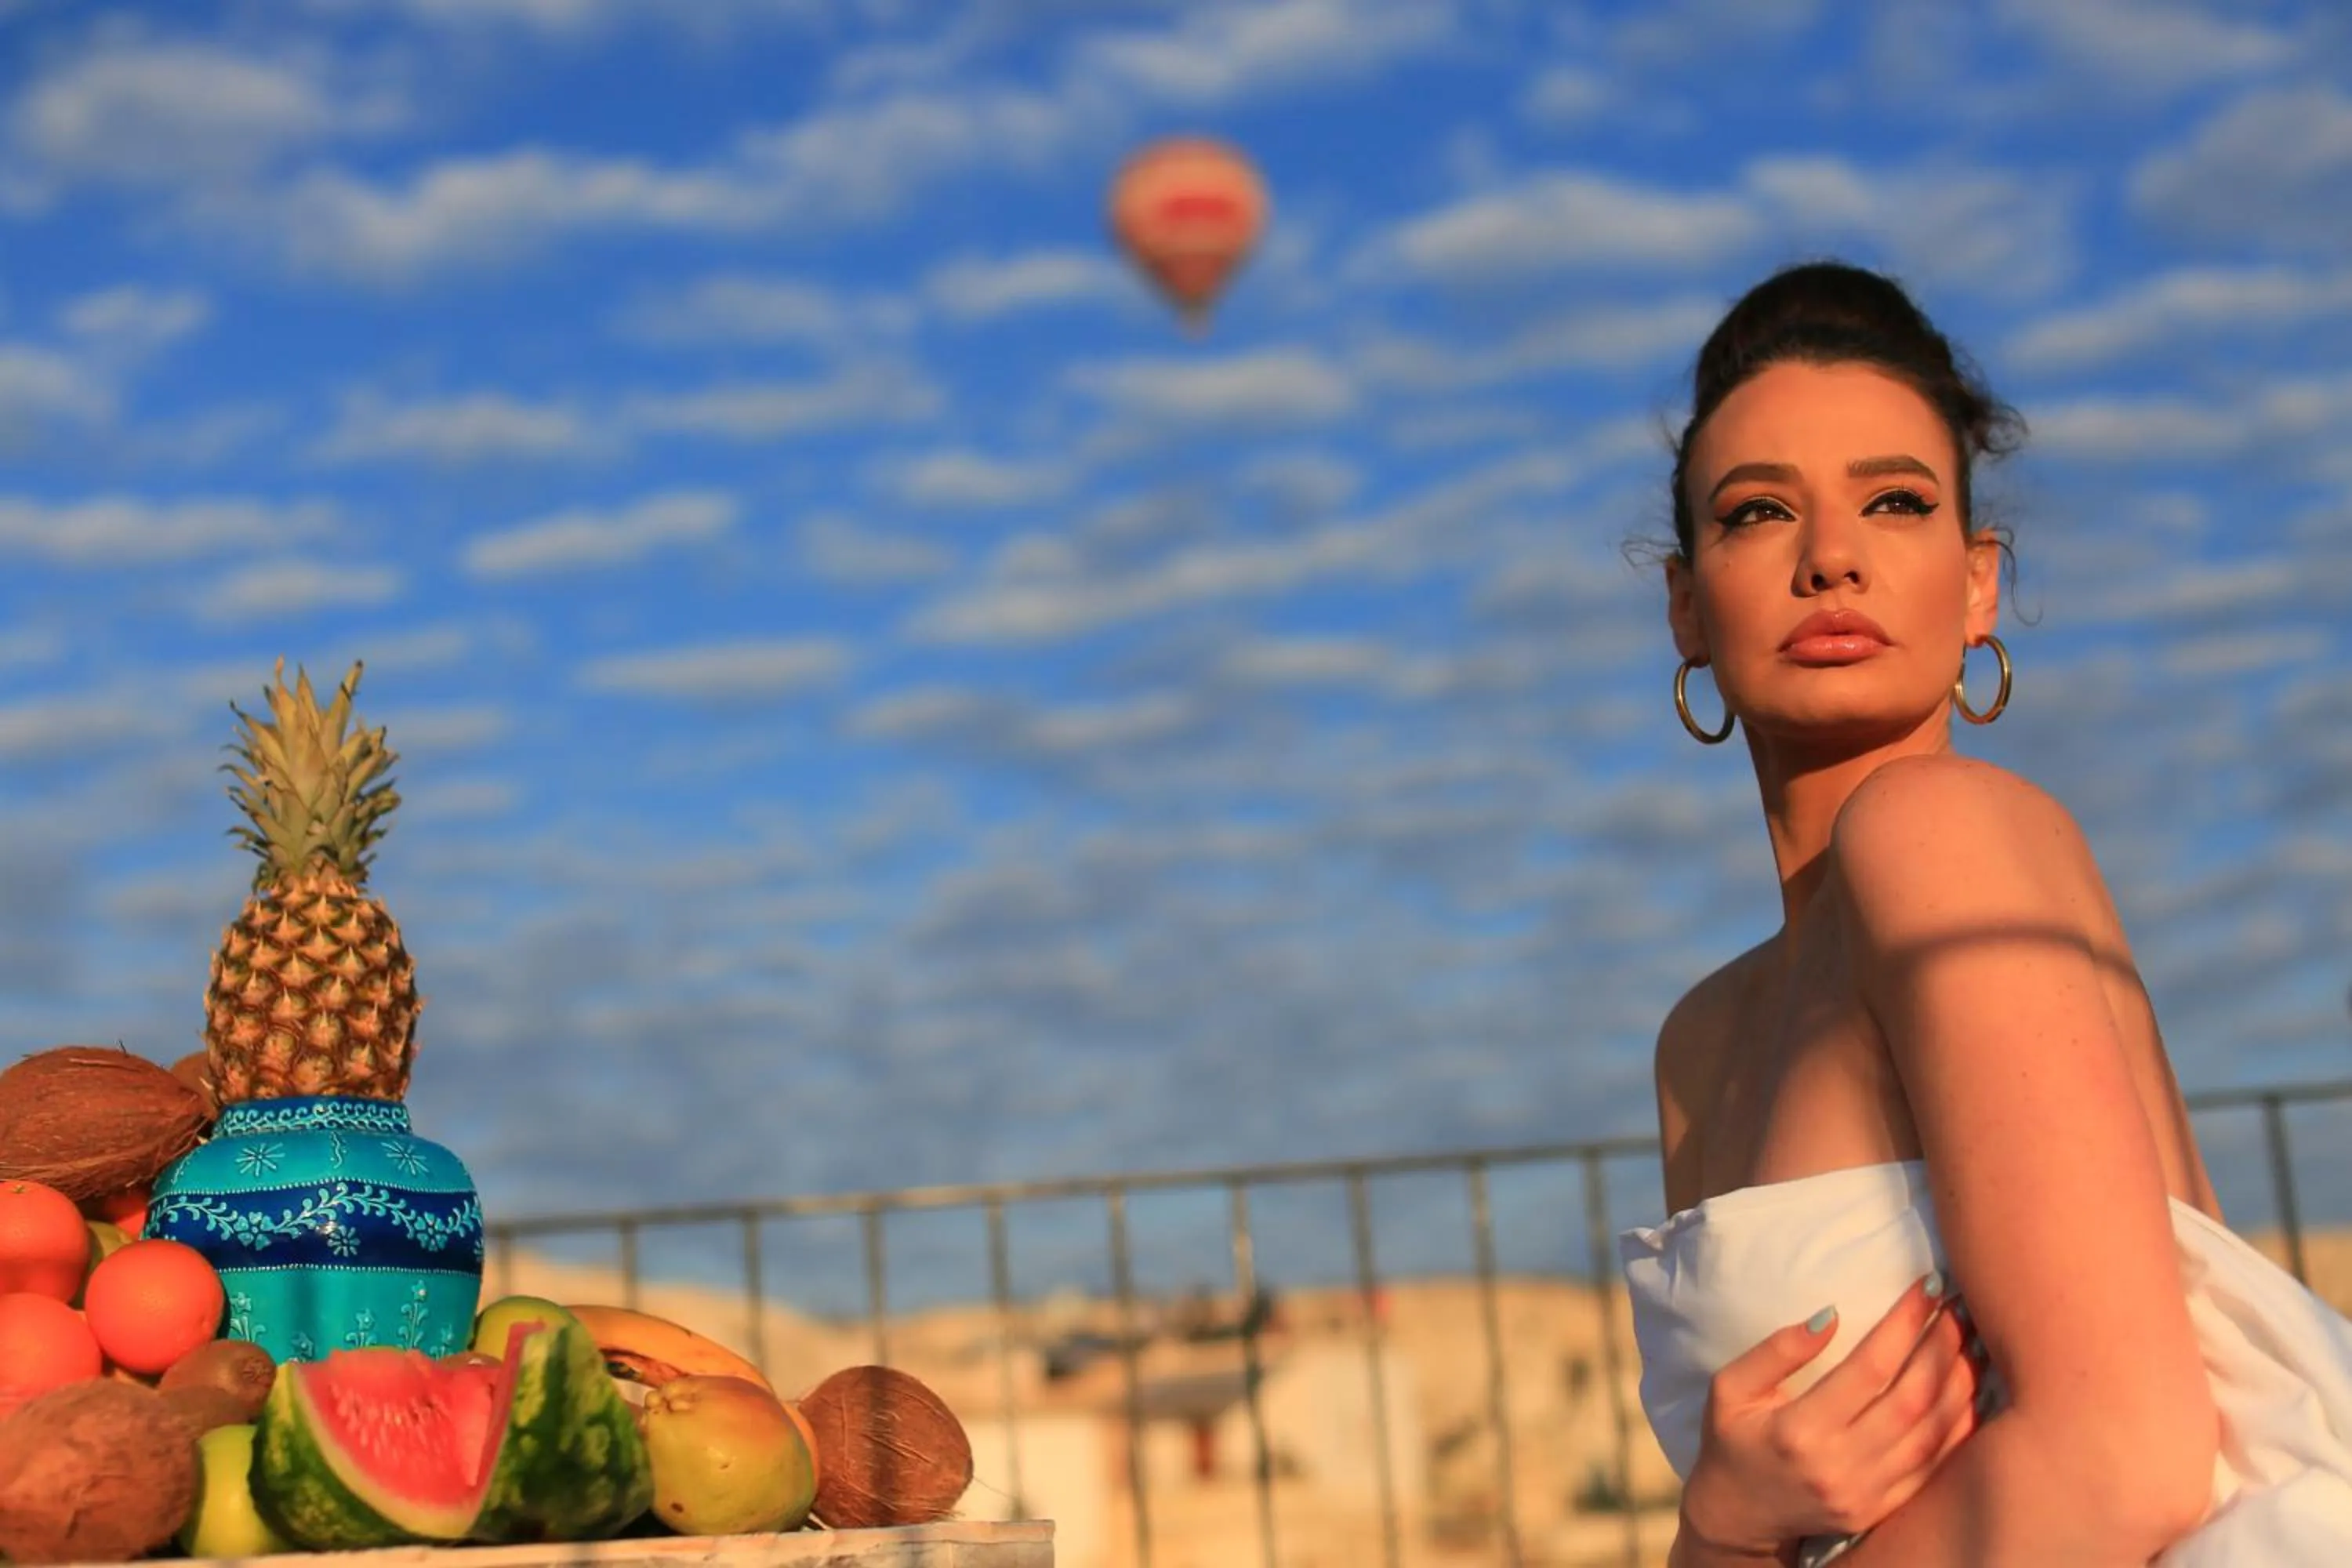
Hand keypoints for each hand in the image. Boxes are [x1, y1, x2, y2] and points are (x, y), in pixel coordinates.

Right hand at [1678, 1271, 1984, 1554]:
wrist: (1738, 1515)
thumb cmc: (1733, 1439)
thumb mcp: (1730, 1387)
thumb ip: (1777, 1351)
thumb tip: (1831, 1314)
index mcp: (1799, 1431)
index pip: (1870, 1368)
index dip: (1904, 1324)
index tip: (1926, 1287)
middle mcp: (1839, 1466)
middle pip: (1912, 1399)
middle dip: (1943, 1347)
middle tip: (1960, 1306)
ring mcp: (1866, 1495)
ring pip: (1933, 1433)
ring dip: (1961, 1383)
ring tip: (1975, 1340)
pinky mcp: (1881, 1510)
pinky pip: (1935, 1465)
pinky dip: (1960, 1425)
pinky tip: (1970, 1390)